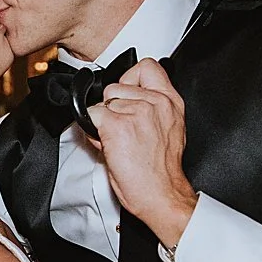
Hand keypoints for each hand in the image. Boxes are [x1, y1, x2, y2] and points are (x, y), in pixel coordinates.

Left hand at [87, 58, 198, 246]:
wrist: (161, 195)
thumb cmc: (161, 171)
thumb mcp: (167, 130)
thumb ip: (147, 110)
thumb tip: (120, 103)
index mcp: (170, 102)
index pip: (147, 66)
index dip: (131, 78)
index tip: (128, 93)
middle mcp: (155, 103)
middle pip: (116, 85)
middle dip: (113, 106)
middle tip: (123, 130)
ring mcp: (136, 112)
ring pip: (102, 102)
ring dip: (103, 121)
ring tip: (118, 141)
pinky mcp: (116, 125)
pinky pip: (91, 116)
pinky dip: (93, 131)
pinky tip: (109, 145)